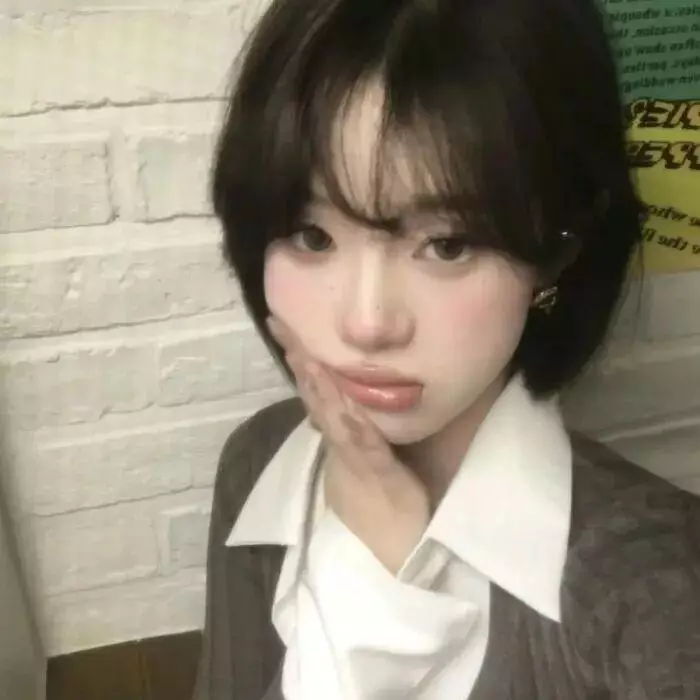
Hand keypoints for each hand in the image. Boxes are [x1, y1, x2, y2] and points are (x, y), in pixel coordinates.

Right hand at [267, 316, 429, 575]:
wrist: (392, 546)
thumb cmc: (382, 497)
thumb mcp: (364, 454)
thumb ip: (353, 427)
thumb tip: (344, 400)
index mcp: (340, 434)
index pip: (317, 389)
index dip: (301, 358)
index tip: (285, 327)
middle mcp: (340, 441)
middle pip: (316, 395)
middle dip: (300, 360)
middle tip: (281, 326)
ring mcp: (355, 458)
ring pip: (333, 416)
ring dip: (318, 387)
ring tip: (304, 356)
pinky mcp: (378, 473)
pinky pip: (365, 446)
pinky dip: (354, 426)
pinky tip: (347, 408)